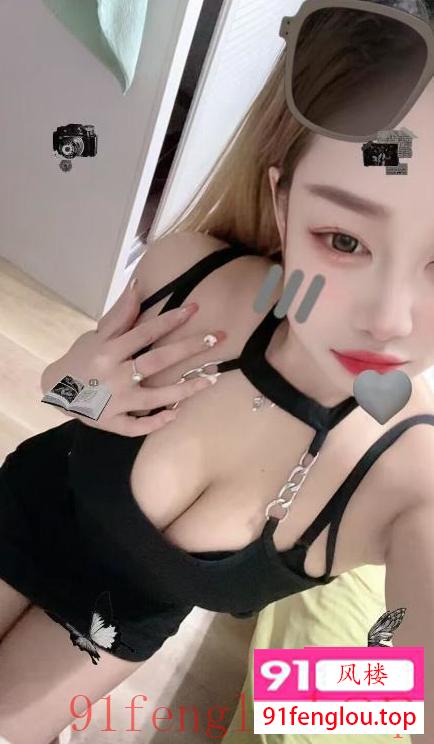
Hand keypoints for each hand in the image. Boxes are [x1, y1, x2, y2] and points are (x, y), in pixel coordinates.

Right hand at [45, 280, 225, 436]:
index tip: (195, 309)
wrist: (55, 390)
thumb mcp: (97, 334)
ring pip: (155, 397)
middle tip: (217, 338)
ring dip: (186, 389)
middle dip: (189, 348)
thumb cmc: (81, 358)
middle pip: (157, 361)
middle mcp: (114, 375)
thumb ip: (120, 315)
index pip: (145, 332)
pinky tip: (176, 413)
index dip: (171, 320)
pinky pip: (137, 426)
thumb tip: (138, 286)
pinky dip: (156, 421)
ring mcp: (115, 402)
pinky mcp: (112, 422)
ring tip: (212, 378)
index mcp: (109, 350)